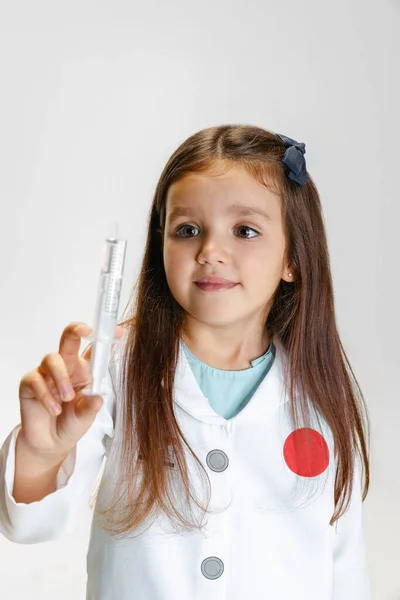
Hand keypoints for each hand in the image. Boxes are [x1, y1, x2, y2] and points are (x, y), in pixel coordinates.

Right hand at [17, 322, 122, 458]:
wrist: (51, 443)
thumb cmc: (72, 422)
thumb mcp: (87, 415)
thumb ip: (92, 406)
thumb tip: (98, 398)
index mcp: (83, 370)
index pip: (94, 349)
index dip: (104, 338)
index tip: (116, 333)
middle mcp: (66, 366)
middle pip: (69, 339)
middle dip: (76, 330)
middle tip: (84, 330)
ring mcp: (47, 373)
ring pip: (52, 359)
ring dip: (61, 378)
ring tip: (67, 398)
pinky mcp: (30, 384)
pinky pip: (36, 380)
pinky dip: (46, 395)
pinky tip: (54, 409)